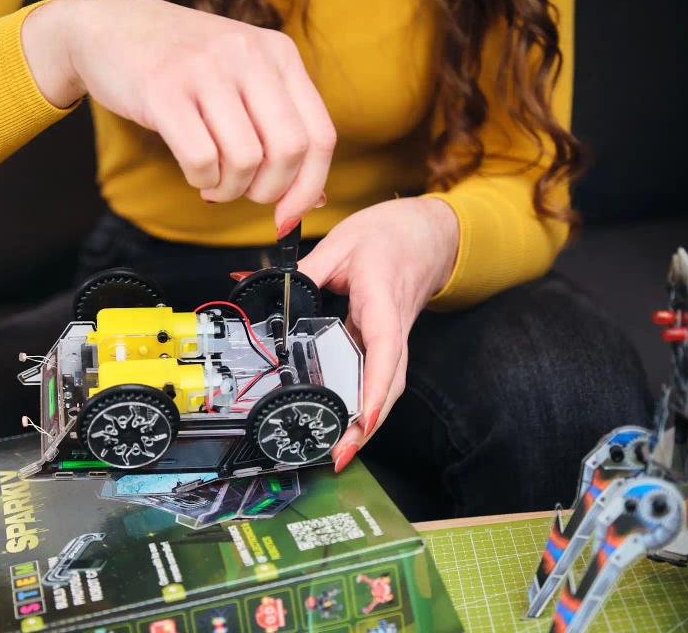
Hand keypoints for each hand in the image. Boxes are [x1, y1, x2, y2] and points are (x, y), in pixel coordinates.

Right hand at [22, 0, 334, 228]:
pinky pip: (200, 158)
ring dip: (229, 189)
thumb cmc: (183, 66)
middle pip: (289, 152)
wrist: (111, 27)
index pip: (320, 136)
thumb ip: (278, 129)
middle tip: (243, 192)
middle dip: (268, 191)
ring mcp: (206, 69)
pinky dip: (200, 179)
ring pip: (245, 160)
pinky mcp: (163, 89)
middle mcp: (249, 56)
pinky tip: (193, 171)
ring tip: (212, 181)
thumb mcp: (242, 81)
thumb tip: (312, 199)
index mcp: (279, 55)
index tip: (288, 215)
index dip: (309, 188)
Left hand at [297, 197, 459, 471]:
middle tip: (341, 454)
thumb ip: (305, 270)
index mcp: (381, 296)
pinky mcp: (388, 343)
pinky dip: (366, 405)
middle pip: (390, 381)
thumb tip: (259, 286)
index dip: (374, 386)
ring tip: (340, 451)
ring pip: (388, 385)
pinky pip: (381, 378)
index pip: (384, 346)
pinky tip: (345, 424)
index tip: (364, 418)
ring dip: (368, 422)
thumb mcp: (341, 242)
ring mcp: (394, 337)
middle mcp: (393, 324)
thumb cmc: (388, 235)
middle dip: (369, 422)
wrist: (428, 233)